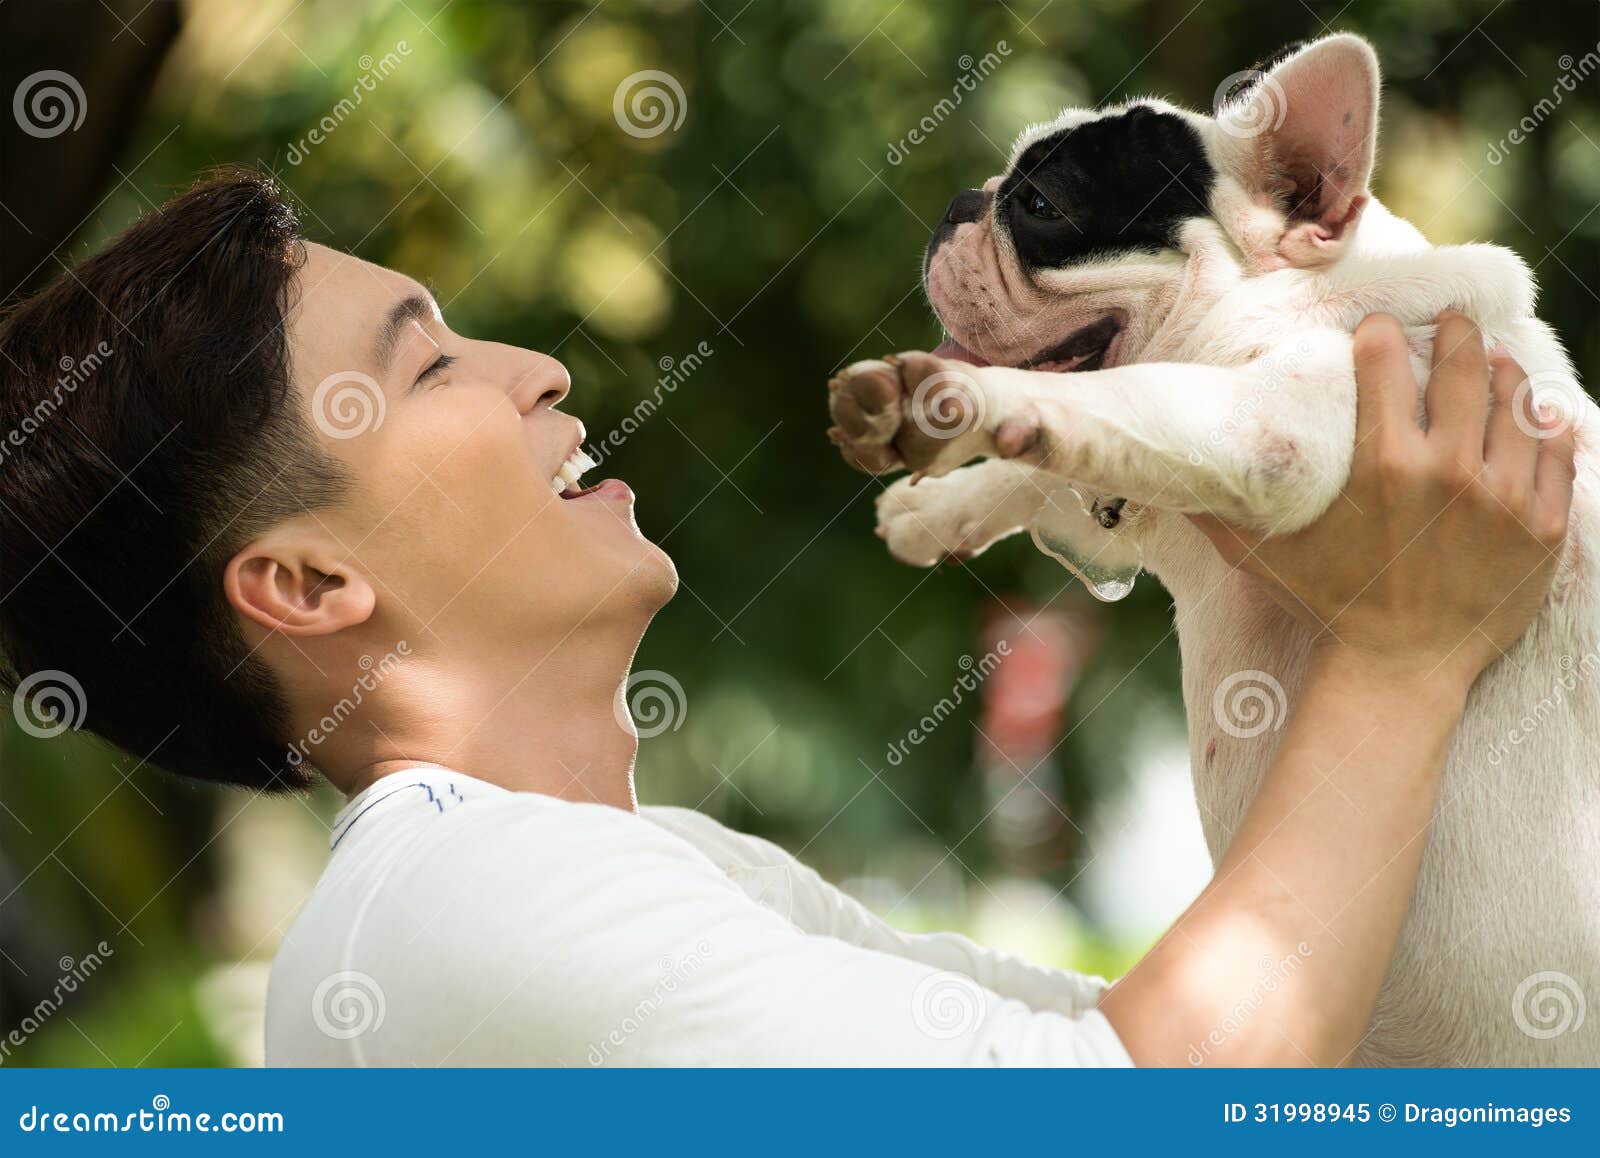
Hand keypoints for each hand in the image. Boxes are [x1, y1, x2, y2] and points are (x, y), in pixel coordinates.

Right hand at [1191, 311, 1575, 690]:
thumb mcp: (1267, 559)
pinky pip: (1559, 454)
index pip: (1386, 365)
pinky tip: (1538, 414)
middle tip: (1451, 323)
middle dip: (1455, 334)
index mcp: (1383, 466)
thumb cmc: (1331, 608)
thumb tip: (1172, 484)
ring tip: (1494, 364)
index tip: (1378, 327)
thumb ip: (1219, 516)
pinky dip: (1550, 427)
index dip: (1380, 334)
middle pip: (1463, 369)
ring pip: (1518, 404)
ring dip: (1505, 374)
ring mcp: (1503, 498)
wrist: (1401, 670)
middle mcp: (1449, 472)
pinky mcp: (1542, 526)